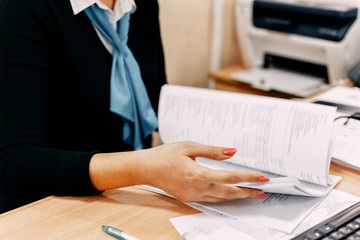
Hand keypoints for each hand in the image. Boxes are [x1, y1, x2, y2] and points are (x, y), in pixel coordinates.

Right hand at [136, 141, 267, 202]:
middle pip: (229, 193)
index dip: (248, 178)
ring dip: (238, 196)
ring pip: (221, 199)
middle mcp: (197, 188)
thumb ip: (213, 151)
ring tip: (252, 194)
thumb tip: (232, 152)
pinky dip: (224, 198)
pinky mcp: (189, 198)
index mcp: (198, 174)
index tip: (262, 178)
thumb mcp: (190, 147)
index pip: (230, 178)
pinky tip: (230, 195)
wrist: (146, 168)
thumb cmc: (165, 155)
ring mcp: (193, 196)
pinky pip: (211, 200)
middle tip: (263, 190)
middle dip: (248, 192)